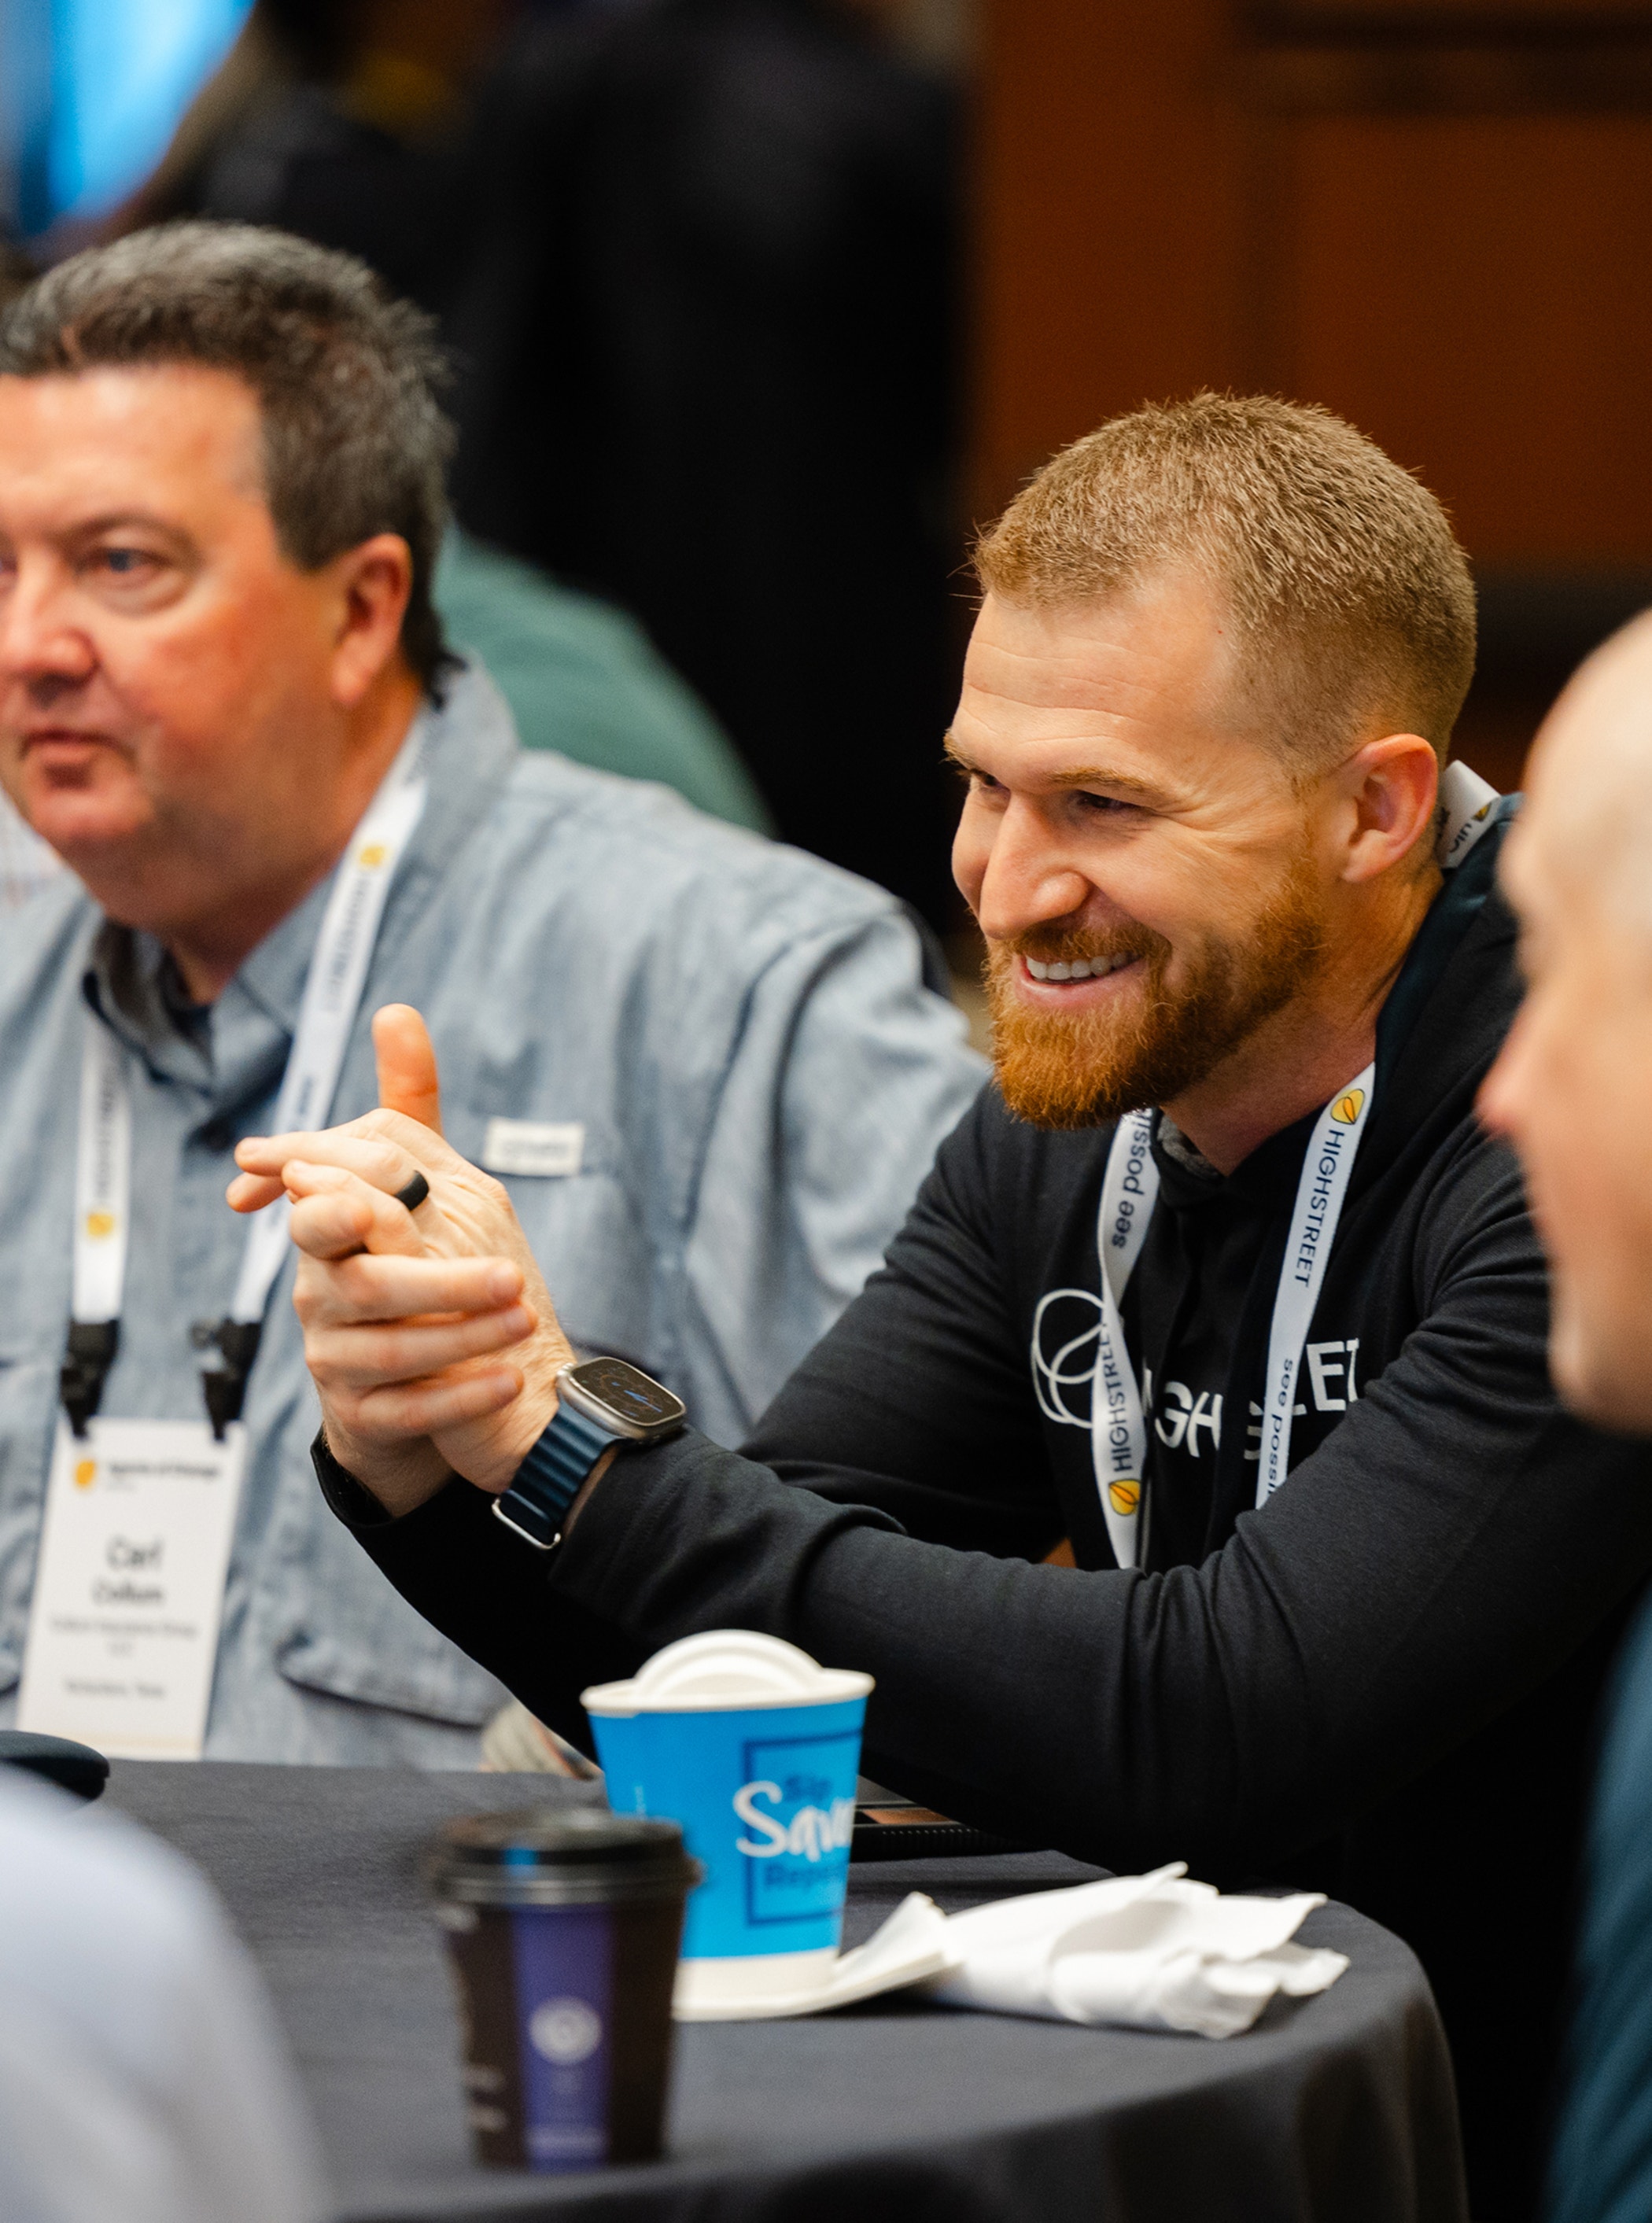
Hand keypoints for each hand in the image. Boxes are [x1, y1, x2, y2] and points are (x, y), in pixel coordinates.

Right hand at [229, 1005, 573, 1514]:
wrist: (419, 1370)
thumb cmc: (419, 1263)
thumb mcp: (422, 1185)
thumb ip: (407, 1109)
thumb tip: (397, 1013)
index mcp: (331, 1233)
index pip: (324, 1209)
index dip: (363, 1198)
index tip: (421, 1194)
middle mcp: (321, 1293)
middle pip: (363, 1283)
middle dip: (438, 1279)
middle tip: (512, 1276)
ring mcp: (338, 1359)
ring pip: (390, 1350)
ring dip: (464, 1335)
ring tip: (523, 1319)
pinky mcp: (367, 1416)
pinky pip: (407, 1411)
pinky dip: (462, 1394)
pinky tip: (507, 1376)